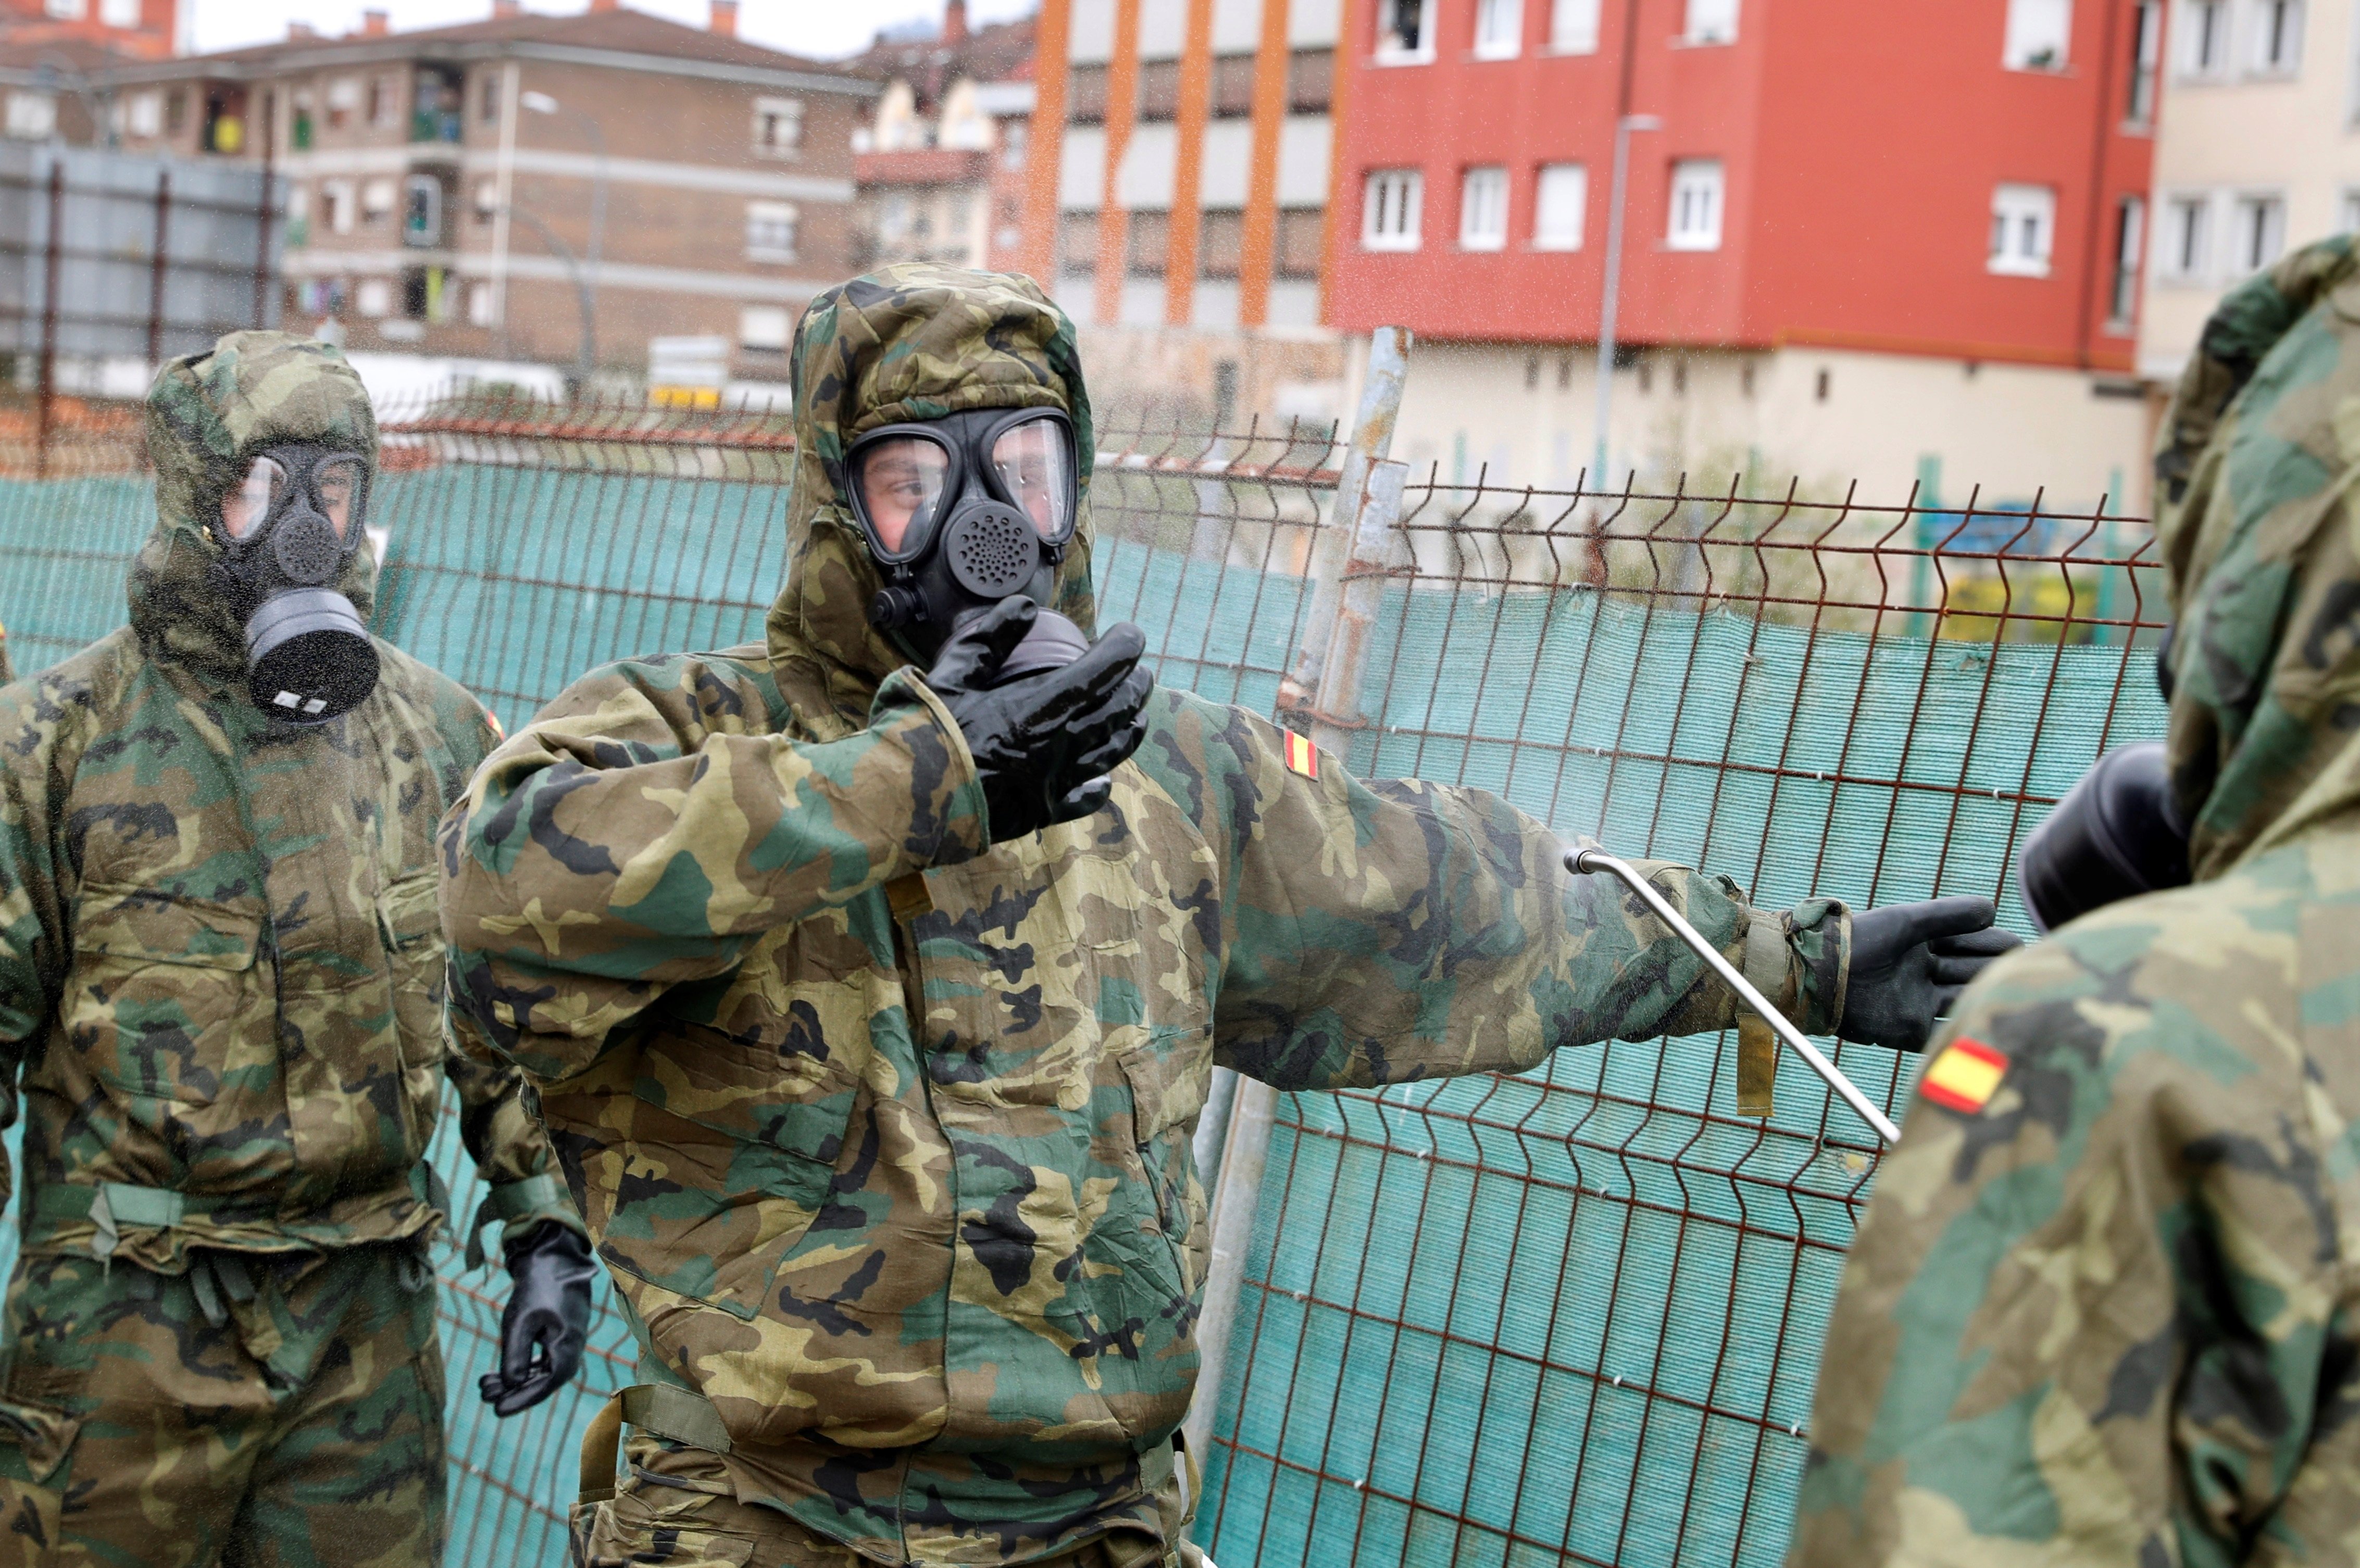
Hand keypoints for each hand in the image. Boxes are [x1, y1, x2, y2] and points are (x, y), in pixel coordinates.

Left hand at [478, 1221, 595, 1417]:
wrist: (553, 1259)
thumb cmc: (538, 1288)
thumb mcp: (520, 1321)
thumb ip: (515, 1355)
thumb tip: (511, 1385)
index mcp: (567, 1348)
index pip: (545, 1386)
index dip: (520, 1400)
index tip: (496, 1410)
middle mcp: (571, 1350)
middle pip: (542, 1383)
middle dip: (512, 1392)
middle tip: (483, 1394)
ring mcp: (566, 1343)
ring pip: (540, 1373)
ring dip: (513, 1381)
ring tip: (483, 1384)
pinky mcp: (558, 1336)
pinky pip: (541, 1361)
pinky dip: (520, 1368)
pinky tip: (497, 1373)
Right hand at [925, 598, 1154, 842]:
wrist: (899, 805)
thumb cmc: (921, 735)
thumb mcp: (951, 674)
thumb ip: (991, 639)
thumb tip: (1023, 608)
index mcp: (1035, 712)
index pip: (1099, 674)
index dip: (1122, 651)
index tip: (1132, 634)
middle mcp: (1055, 751)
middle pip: (1114, 713)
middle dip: (1134, 687)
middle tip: (1140, 670)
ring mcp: (1051, 786)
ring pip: (1108, 754)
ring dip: (1129, 729)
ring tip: (1138, 714)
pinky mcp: (1039, 815)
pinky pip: (1081, 800)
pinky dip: (1097, 786)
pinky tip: (1102, 780)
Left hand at [1837, 895, 2021, 1051]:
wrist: (1821, 972)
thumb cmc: (1861, 939)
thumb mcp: (1906, 921)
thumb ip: (1948, 914)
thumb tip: (1992, 909)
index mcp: (1927, 944)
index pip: (1974, 943)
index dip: (1996, 944)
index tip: (2022, 945)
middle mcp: (1928, 974)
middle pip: (1975, 972)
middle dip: (1998, 970)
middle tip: (2027, 971)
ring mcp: (1920, 1002)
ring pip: (1965, 1000)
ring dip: (1985, 997)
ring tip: (2014, 994)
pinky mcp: (1909, 1029)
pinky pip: (1943, 1033)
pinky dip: (1963, 1032)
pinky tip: (1986, 1027)